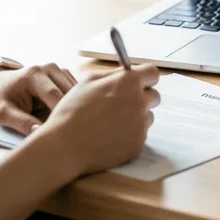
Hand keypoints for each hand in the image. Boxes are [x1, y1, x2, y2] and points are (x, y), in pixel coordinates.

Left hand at [0, 62, 80, 134]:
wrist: (1, 82)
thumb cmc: (2, 98)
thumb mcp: (3, 113)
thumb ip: (20, 122)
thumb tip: (39, 132)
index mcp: (33, 74)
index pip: (53, 94)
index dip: (59, 113)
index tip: (60, 131)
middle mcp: (49, 67)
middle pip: (68, 92)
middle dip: (68, 111)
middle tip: (69, 131)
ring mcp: (59, 69)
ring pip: (76, 92)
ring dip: (73, 108)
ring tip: (69, 125)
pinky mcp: (65, 75)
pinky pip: (77, 91)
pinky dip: (75, 104)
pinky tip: (70, 116)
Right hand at [33, 64, 160, 177]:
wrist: (65, 146)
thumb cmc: (72, 112)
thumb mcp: (87, 82)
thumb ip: (112, 75)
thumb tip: (125, 73)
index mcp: (128, 82)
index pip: (153, 73)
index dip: (145, 77)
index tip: (138, 82)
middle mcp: (139, 102)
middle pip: (154, 96)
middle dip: (142, 98)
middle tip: (122, 104)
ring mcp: (140, 125)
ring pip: (147, 117)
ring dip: (136, 118)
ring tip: (110, 123)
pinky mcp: (138, 144)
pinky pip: (140, 135)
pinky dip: (129, 136)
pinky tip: (110, 137)